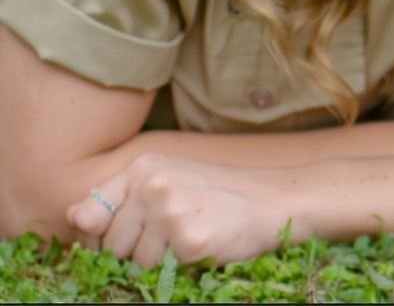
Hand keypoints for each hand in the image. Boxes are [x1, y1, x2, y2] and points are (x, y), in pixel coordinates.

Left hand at [66, 154, 288, 266]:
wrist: (273, 201)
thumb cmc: (218, 195)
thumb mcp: (168, 182)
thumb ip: (120, 199)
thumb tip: (74, 218)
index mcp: (144, 166)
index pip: (91, 214)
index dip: (103, 235)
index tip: (130, 235)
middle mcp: (153, 184)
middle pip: (111, 243)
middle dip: (136, 250)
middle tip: (174, 234)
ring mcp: (170, 211)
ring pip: (135, 262)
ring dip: (159, 261)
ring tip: (191, 237)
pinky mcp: (187, 239)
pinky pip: (160, 273)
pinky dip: (180, 267)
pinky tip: (203, 245)